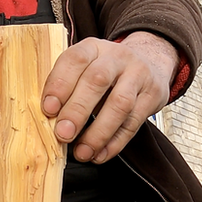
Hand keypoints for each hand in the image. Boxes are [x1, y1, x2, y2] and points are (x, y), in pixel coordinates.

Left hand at [41, 32, 178, 163]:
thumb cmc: (106, 69)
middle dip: (78, 110)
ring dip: (99, 132)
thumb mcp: (86, 66)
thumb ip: (68, 86)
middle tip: (63, 134)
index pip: (75, 59)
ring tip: (82, 152)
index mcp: (93, 47)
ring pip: (120, 104)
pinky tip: (100, 154)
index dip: (60, 84)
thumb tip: (48, 118)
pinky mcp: (153, 95)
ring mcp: (138, 75)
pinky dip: (116, 142)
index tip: (48, 109)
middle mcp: (117, 57)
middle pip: (97, 80)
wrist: (150, 60)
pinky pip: (134, 122)